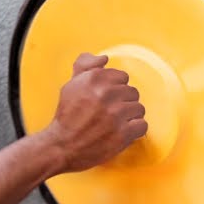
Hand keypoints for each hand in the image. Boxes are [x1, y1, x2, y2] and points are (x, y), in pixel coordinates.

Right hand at [43, 53, 147, 173]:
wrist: (61, 146)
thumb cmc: (67, 116)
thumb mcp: (71, 85)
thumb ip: (86, 66)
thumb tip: (104, 58)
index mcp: (94, 78)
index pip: (122, 77)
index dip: (115, 89)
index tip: (106, 99)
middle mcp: (106, 93)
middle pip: (132, 92)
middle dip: (123, 102)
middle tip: (109, 113)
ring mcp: (116, 114)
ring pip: (139, 108)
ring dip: (130, 117)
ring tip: (116, 123)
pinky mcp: (123, 133)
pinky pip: (142, 125)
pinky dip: (135, 130)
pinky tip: (123, 132)